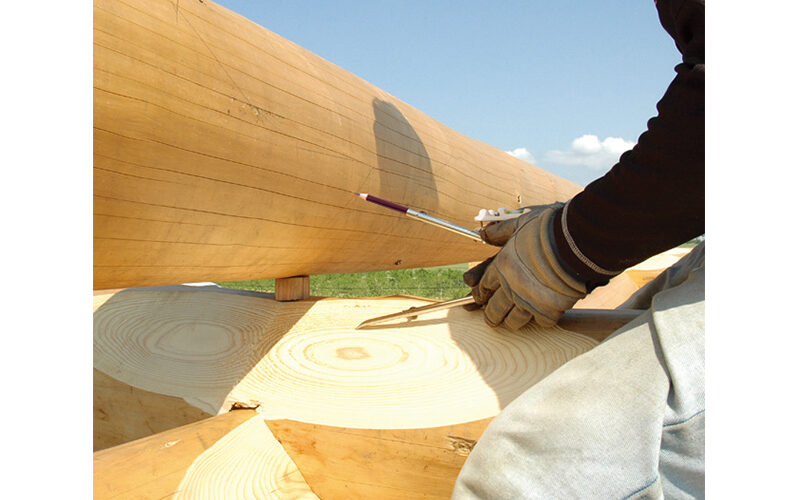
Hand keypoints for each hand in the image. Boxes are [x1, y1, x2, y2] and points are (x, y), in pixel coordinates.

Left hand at [463, 204, 586, 329]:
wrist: (577, 243)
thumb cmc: (549, 229)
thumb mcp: (520, 223)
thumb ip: (501, 231)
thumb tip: (484, 233)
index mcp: (502, 266)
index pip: (484, 285)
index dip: (480, 293)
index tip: (479, 297)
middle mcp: (512, 287)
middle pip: (495, 308)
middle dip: (491, 314)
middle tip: (491, 319)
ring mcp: (530, 301)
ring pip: (514, 320)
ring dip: (511, 322)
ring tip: (510, 323)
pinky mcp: (549, 311)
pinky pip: (540, 322)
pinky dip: (541, 320)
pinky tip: (541, 316)